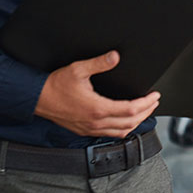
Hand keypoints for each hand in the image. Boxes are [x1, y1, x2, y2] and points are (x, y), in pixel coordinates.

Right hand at [34, 50, 159, 137]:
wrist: (37, 98)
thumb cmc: (55, 85)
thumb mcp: (78, 69)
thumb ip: (99, 63)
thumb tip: (115, 57)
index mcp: (97, 108)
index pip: (131, 109)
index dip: (147, 103)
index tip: (155, 95)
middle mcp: (96, 122)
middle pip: (130, 122)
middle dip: (146, 112)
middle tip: (154, 102)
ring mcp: (91, 128)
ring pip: (122, 131)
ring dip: (137, 122)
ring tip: (145, 111)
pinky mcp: (85, 130)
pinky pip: (110, 135)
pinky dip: (123, 129)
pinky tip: (126, 122)